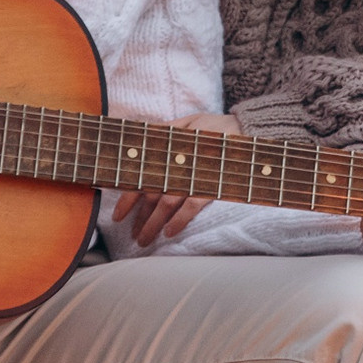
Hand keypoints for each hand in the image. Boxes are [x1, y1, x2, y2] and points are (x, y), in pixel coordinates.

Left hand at [111, 113, 239, 246]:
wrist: (245, 130)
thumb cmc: (214, 127)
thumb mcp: (187, 122)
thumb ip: (164, 131)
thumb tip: (140, 137)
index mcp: (169, 151)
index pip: (142, 177)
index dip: (127, 198)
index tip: (117, 216)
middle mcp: (176, 166)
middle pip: (151, 196)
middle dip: (139, 218)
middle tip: (130, 235)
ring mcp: (192, 177)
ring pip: (166, 205)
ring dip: (153, 224)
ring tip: (143, 240)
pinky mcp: (209, 186)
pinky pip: (191, 207)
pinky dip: (179, 220)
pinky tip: (169, 233)